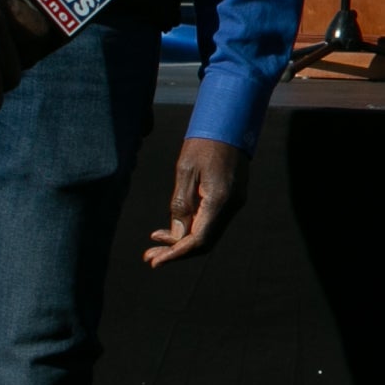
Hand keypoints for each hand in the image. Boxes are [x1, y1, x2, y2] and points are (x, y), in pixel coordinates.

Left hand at [145, 136, 247, 267]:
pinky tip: (172, 227)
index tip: (154, 261)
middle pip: (203, 243)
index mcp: (220, 200)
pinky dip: (192, 229)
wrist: (231, 123)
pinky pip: (211, 222)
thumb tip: (175, 234)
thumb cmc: (205, 142)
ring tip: (155, 242)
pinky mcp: (232, 198)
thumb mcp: (185, 170)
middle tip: (149, 255)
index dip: (175, 254)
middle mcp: (231, 206)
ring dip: (182, 241)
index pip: (198, 240)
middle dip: (176, 251)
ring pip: (208, 234)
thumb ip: (180, 204)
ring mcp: (235, 203)